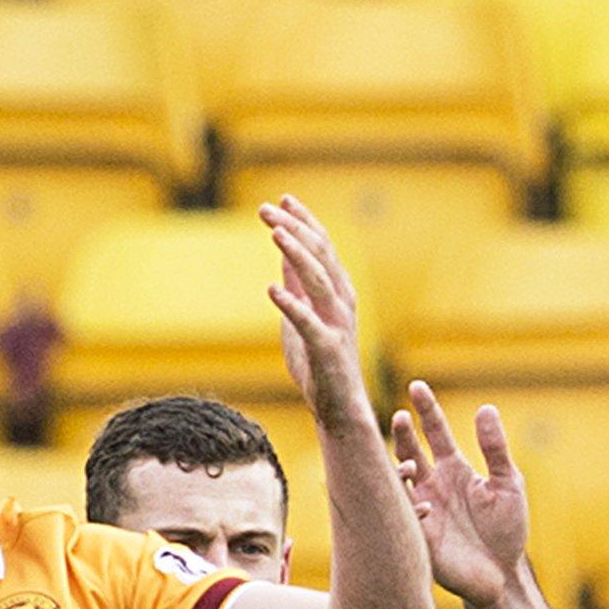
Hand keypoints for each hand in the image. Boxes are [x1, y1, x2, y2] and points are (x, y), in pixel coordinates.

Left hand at [259, 197, 371, 428]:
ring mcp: (337, 324)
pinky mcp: (328, 349)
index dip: (304, 221)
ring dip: (297, 253)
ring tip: (275, 232)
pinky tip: (272, 290)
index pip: (323, 247)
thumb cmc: (320, 365)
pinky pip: (309, 322)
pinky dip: (291, 304)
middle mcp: (342, 302)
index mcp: (338, 292)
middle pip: (321, 255)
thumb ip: (296, 287)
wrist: (339, 409)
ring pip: (319, 279)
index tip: (283, 199)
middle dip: (294, 228)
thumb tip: (283, 256)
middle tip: (266, 208)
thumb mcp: (302, 317)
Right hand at [391, 381, 528, 608]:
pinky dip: (411, 508)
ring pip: (398, 481)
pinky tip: (427, 507)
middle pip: (410, 450)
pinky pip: (404, 516)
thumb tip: (486, 408)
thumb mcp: (508, 484)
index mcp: (453, 469)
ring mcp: (422, 508)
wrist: (502, 576)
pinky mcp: (418, 535)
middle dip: (403, 434)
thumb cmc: (507, 530)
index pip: (434, 432)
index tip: (417, 386)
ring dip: (399, 470)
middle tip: (402, 417)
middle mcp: (432, 485)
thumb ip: (495, 448)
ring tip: (411, 465)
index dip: (426, 409)